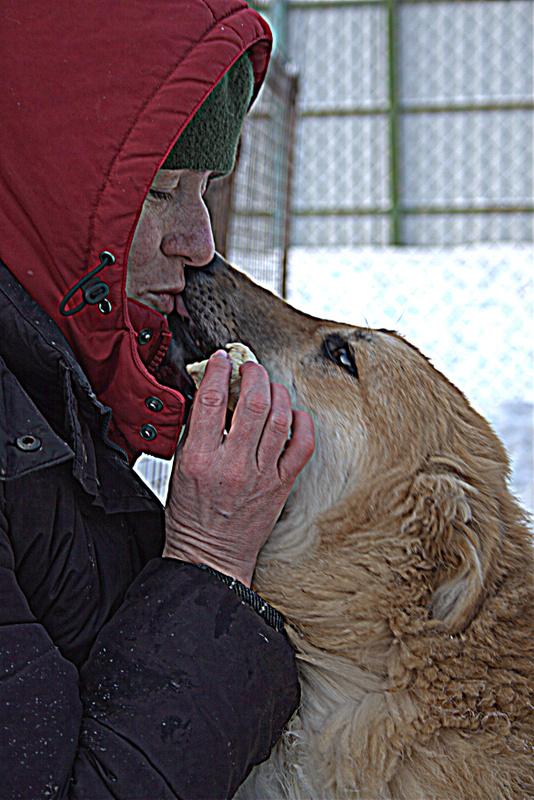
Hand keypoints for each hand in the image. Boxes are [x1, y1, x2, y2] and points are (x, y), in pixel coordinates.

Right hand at [164, 350, 314, 585]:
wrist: (210, 558)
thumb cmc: (191, 517)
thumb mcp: (179, 468)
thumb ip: (194, 432)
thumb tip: (209, 395)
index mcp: (201, 458)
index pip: (214, 400)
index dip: (220, 371)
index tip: (222, 360)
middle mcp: (234, 465)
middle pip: (254, 403)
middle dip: (254, 374)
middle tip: (250, 366)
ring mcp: (262, 475)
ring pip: (280, 419)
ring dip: (277, 393)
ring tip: (270, 385)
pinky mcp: (282, 485)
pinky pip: (303, 446)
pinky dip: (301, 423)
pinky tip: (292, 414)